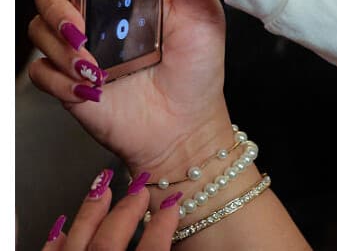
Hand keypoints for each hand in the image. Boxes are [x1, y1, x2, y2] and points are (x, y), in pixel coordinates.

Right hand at [28, 0, 233, 197]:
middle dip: (56, 5)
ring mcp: (80, 51)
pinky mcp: (67, 84)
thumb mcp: (203, 15)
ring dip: (61, 46)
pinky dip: (60, 79)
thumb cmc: (199, 70)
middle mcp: (97, 19)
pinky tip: (90, 88)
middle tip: (80, 27)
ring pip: (38, 30)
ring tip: (93, 66)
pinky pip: (41, 72)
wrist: (189, 124)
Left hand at [41, 173, 178, 250]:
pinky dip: (55, 241)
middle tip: (139, 188)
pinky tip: (59, 228)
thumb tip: (185, 245)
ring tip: (100, 187)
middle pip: (111, 239)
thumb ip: (162, 250)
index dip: (163, 224)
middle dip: (127, 210)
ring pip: (80, 240)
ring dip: (91, 212)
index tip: (172, 205)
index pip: (152, 249)